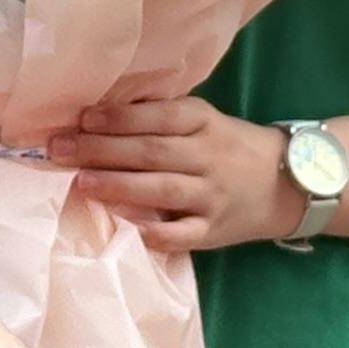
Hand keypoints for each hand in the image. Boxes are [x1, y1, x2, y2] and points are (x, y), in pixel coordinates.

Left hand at [49, 94, 291, 253]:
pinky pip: (182, 234)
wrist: (289, 184)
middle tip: (59, 148)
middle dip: (101, 149)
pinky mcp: (214, 230)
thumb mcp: (205, 121)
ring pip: (162, 190)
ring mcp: (212, 196)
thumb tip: (99, 113)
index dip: (119, 117)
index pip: (159, 117)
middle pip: (152, 152)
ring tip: (80, 182)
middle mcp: (208, 157)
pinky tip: (124, 227)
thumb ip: (162, 118)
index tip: (82, 118)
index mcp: (204, 123)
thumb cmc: (230, 147)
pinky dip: (153, 232)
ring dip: (118, 185)